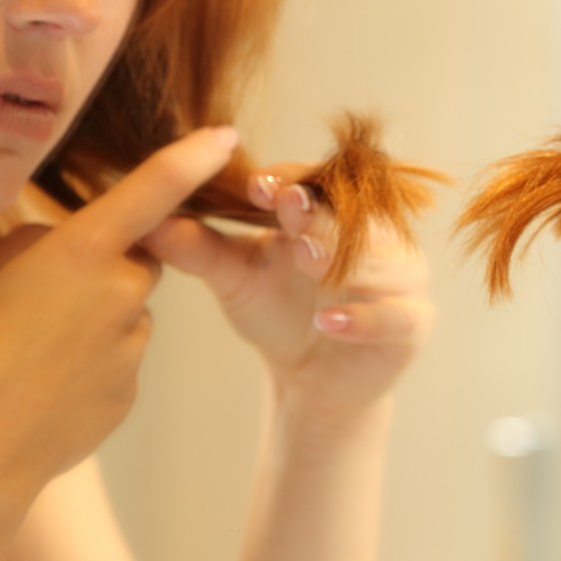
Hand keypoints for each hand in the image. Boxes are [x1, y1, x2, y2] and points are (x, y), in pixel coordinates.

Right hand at [0, 127, 238, 501]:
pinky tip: (44, 389)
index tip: (227, 135)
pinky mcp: (132, 390)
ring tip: (32, 356)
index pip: (154, 189)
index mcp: (82, 250)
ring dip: (94, 324)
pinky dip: (89, 368)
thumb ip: (38, 247)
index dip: (194, 156)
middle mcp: (121, 291)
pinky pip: (118, 362)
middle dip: (107, 269)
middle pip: (138, 261)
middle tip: (46, 301)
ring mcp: (132, 345)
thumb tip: (64, 249)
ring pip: (125, 315)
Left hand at [146, 163, 432, 424]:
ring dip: (344, 258)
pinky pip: (397, 315)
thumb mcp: (234, 279)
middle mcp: (374, 235)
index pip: (318, 181)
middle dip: (318, 213)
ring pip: (382, 259)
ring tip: (309, 260)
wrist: (312, 381)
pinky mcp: (413, 323)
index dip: (290, 180)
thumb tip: (148, 222)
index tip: (256, 184)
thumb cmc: (277, 314)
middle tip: (289, 209)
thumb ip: (199, 249)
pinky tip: (328, 321)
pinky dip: (363, 317)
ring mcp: (400, 278)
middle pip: (353, 215)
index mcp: (331, 211)